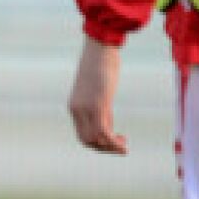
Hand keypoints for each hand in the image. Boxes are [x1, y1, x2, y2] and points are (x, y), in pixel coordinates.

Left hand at [68, 36, 127, 153]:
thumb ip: (101, 108)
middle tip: (122, 145)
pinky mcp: (97, 104)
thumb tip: (107, 124)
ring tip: (124, 145)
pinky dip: (113, 143)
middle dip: (104, 148)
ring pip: (94, 139)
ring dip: (111, 148)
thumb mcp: (99, 91)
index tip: (115, 138)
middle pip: (86, 140)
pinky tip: (124, 143)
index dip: (98, 143)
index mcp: (74, 107)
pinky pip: (102, 132)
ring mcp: (85, 108)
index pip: (82, 134)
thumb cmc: (101, 67)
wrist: (99, 49)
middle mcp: (76, 110)